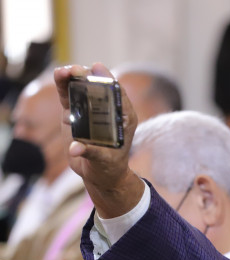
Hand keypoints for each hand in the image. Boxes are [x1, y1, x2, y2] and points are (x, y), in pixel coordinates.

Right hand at [53, 63, 144, 218]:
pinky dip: (64, 86)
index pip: (117, 94)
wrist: (100, 174)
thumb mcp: (105, 159)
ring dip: (72, 78)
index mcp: (123, 117)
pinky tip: (60, 75)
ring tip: (64, 71)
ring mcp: (89, 110)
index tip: (98, 68)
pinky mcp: (74, 114)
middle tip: (76, 70)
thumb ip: (91, 152)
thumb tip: (74, 149)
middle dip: (86, 76)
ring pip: (81, 89)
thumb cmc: (109, 165)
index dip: (107, 79)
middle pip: (96, 87)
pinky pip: (68, 97)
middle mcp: (106, 110)